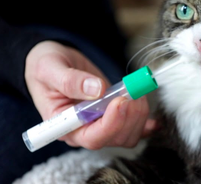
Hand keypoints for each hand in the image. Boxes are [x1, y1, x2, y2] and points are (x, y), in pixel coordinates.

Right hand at [25, 41, 155, 148]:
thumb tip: (96, 89)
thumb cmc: (45, 67)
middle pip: (115, 138)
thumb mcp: (50, 69)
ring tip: (135, 89)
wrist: (52, 62)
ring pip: (128, 134)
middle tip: (132, 89)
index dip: (111, 123)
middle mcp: (84, 130)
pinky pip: (134, 129)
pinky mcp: (113, 116)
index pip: (92, 138)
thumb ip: (70, 80)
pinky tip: (154, 117)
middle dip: (129, 115)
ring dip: (138, 114)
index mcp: (64, 126)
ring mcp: (100, 124)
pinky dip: (146, 123)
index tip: (120, 101)